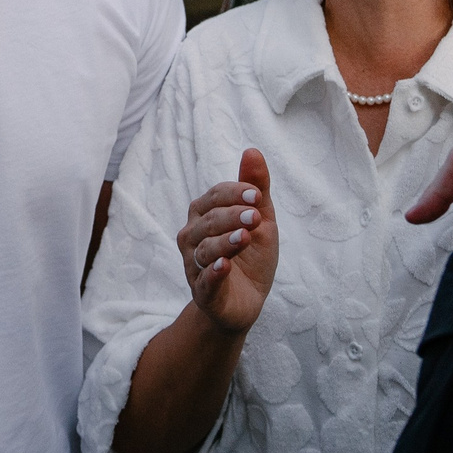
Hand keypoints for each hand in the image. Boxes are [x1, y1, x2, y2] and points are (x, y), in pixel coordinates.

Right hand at [180, 149, 276, 334]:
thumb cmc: (250, 256)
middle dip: (232, 216)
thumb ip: (256, 188)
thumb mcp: (260, 220)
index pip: (214, 196)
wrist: (246, 302)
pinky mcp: (203, 293)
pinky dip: (213, 273)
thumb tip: (252, 150)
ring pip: (205, 249)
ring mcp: (194, 266)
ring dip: (225, 241)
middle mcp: (192, 237)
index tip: (257, 195)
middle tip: (256, 216)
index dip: (235, 193)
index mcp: (204, 215)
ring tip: (244, 236)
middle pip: (208, 221)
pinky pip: (204, 281)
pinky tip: (225, 265)